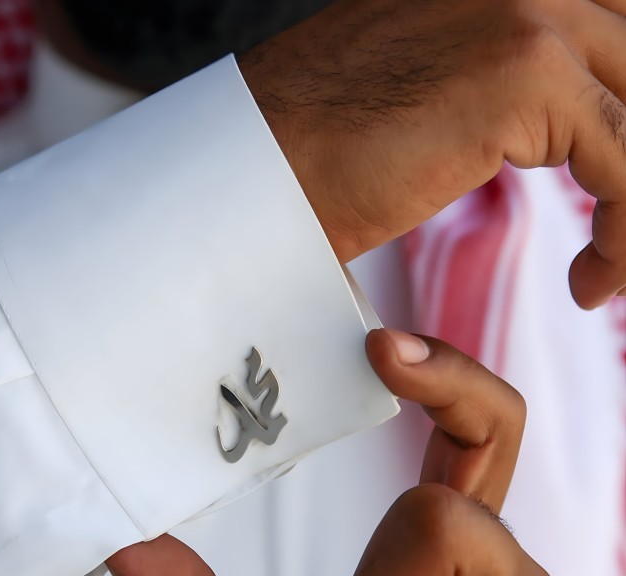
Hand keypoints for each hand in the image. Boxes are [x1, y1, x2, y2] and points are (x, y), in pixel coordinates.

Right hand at [239, 0, 625, 308]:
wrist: (254, 170)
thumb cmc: (312, 155)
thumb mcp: (423, 103)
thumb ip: (483, 94)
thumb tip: (517, 133)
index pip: (613, 30)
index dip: (623, 114)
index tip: (610, 195)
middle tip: (616, 233)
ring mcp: (527, 12)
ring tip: (605, 273)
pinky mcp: (523, 73)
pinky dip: (621, 233)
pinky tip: (588, 282)